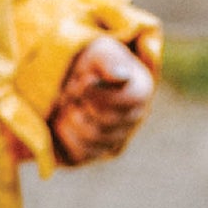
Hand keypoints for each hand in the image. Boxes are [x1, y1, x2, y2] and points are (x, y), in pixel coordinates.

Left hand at [49, 35, 154, 165]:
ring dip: (71, 117)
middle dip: (82, 103)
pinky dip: (65, 134)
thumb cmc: (91, 65)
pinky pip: (79, 153)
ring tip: (69, 102)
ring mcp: (114, 140)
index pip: (128, 100)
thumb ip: (110, 62)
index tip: (84, 80)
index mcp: (141, 91)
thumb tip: (120, 77)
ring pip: (91, 138)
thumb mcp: (100, 53)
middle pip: (106, 121)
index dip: (100, 91)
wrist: (71, 81)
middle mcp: (133, 119)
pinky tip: (66, 118)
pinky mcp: (92, 154)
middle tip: (73, 88)